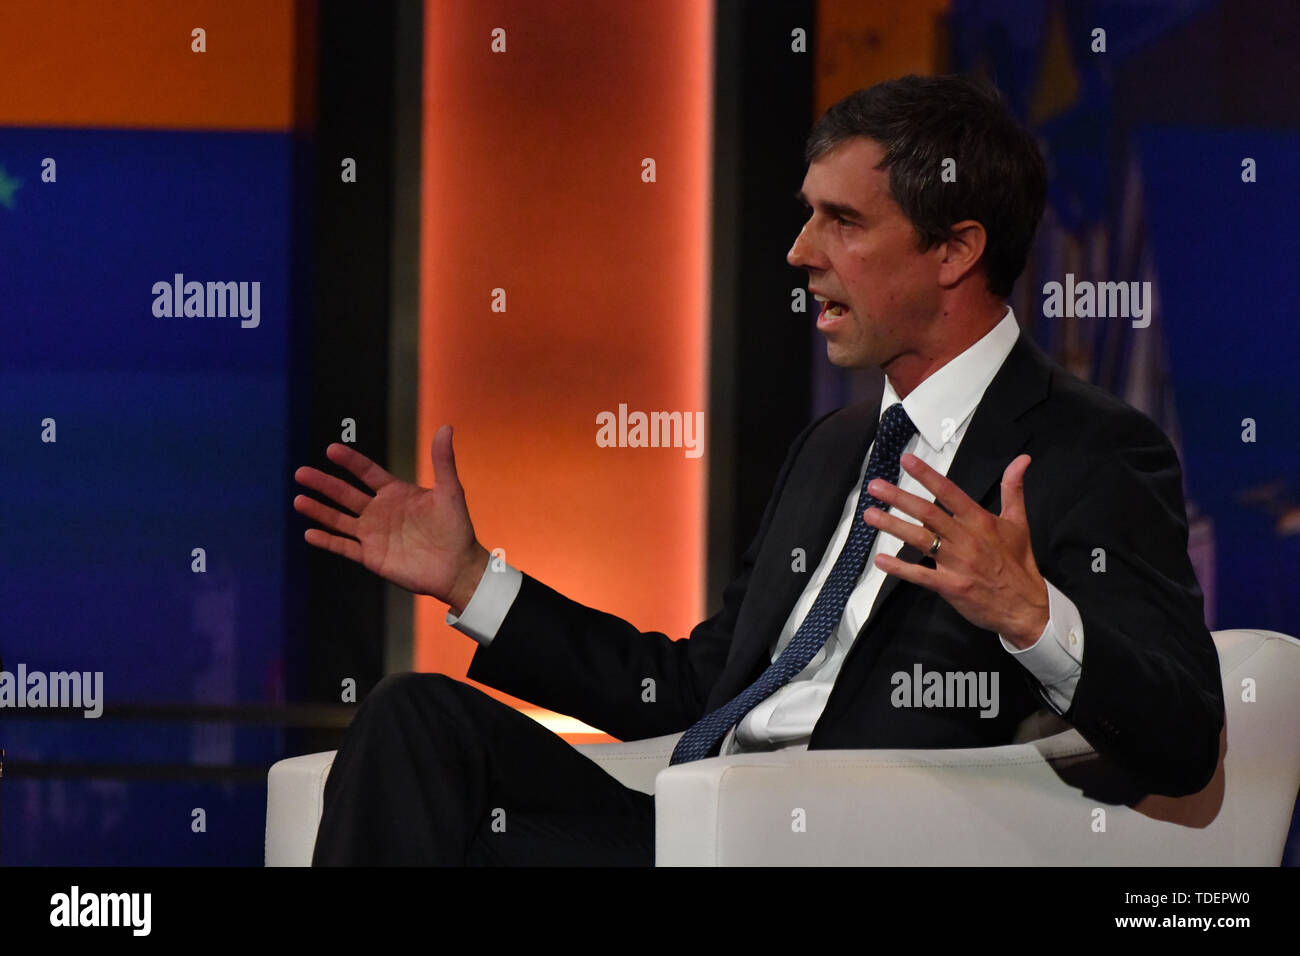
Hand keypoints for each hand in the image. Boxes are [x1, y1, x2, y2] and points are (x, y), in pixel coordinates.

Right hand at [292, 424, 489, 612]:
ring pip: (339, 520)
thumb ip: (443, 461)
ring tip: (298, 500)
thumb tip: (446, 427)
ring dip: (319, 511)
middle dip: (323, 484)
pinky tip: (309, 533)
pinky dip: (327, 541)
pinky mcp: (371, 557)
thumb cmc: (456, 529)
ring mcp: (374, 535)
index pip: (367, 472)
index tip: (331, 450)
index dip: (350, 462)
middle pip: (345, 494)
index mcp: (395, 493)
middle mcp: (380, 512)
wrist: (457, 568)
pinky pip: (344, 547)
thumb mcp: (450, 491)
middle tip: (301, 472)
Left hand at [864, 452, 1048, 647]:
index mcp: (980, 521)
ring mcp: (957, 563)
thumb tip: (1023, 458)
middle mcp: (966, 538)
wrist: (1025, 607)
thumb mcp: (1019, 522)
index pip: (949, 492)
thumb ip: (1013, 489)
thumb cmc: (1018, 563)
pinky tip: (880, 560)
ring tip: (869, 515)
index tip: (906, 460)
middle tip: (874, 486)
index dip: (927, 475)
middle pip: (927, 513)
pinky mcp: (951, 586)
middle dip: (898, 497)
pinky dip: (900, 568)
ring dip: (892, 526)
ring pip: (920, 539)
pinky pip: (921, 575)